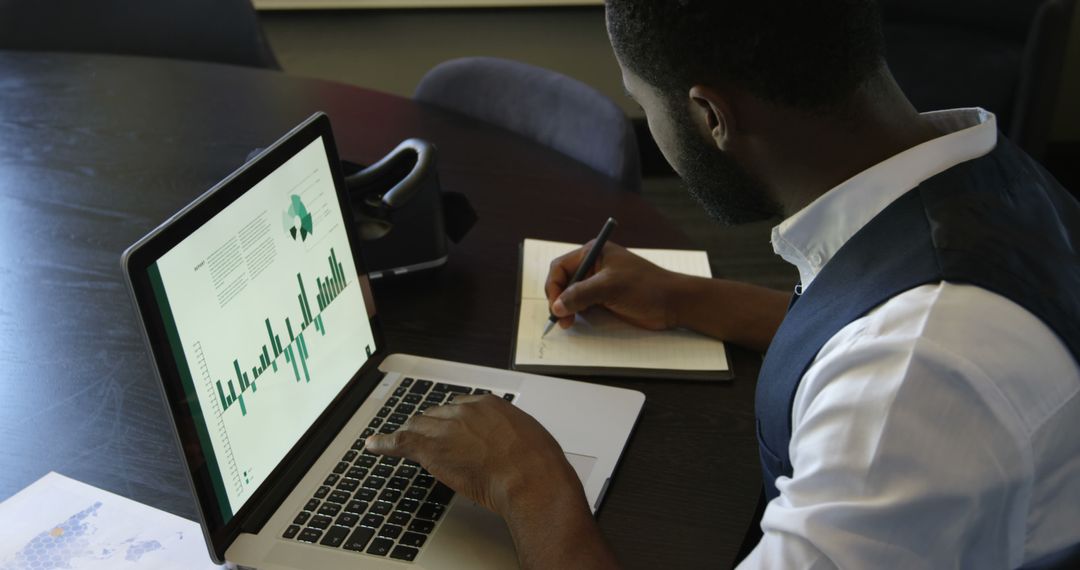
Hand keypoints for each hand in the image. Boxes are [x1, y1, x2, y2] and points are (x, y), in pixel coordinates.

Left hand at [364, 395, 584, 518]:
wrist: (530, 478)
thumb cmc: (538, 463)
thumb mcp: (530, 437)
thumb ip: (513, 434)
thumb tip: (513, 443)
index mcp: (489, 404)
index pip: (460, 406)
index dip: (454, 420)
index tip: (451, 429)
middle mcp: (465, 410)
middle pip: (437, 413)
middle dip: (433, 426)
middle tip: (430, 440)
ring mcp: (446, 427)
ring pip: (419, 425)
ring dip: (412, 434)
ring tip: (402, 442)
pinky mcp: (431, 447)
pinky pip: (400, 441)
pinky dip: (384, 443)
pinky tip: (374, 445)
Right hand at [546, 241, 685, 330]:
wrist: (673, 303)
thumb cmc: (645, 287)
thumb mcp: (610, 287)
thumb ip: (581, 295)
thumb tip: (556, 306)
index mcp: (593, 253)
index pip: (561, 267)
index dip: (554, 286)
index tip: (555, 305)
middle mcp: (593, 266)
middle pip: (563, 282)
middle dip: (559, 299)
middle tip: (561, 319)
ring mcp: (599, 284)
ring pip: (571, 296)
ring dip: (567, 309)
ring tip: (569, 323)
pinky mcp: (605, 299)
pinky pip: (583, 305)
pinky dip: (577, 314)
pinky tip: (577, 321)